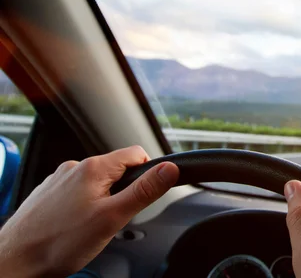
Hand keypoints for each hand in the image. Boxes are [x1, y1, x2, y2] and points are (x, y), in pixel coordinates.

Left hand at [0, 146, 178, 277]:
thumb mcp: (113, 217)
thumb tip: (169, 169)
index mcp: (93, 168)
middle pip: (117, 170)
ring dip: (102, 200)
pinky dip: (82, 207)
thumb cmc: (59, 243)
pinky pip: (76, 193)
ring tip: (90, 227)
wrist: (14, 262)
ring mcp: (58, 180)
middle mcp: (74, 167)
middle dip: (123, 192)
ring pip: (96, 183)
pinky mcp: (48, 194)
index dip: (147, 173)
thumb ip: (144, 191)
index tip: (142, 196)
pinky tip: (73, 227)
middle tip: (113, 219)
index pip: (136, 154)